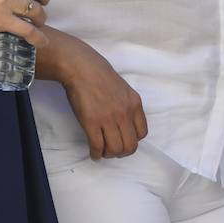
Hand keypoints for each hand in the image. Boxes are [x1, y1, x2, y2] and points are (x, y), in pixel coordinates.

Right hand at [57, 37, 147, 159]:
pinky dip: (96, 154)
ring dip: (108, 154)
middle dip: (121, 152)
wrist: (81, 68)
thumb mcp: (123, 89)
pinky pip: (97, 146)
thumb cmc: (99, 74)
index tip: (123, 139)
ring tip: (102, 151)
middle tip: (112, 150)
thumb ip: (126, 105)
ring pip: (115, 149)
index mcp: (134, 104)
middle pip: (130, 146)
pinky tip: (93, 153)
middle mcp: (124, 113)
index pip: (142, 133)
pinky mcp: (91, 122)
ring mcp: (108, 118)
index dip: (133, 140)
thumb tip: (124, 123)